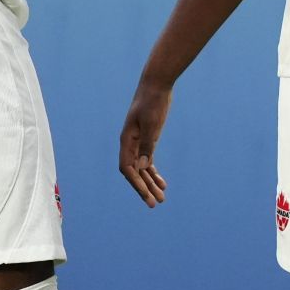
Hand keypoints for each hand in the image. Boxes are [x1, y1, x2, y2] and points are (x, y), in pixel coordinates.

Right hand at [118, 81, 171, 206]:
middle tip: (155, 204)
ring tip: (161, 198)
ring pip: (142, 169)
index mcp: (127, 141)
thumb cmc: (153, 102)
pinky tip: (162, 182)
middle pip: (134, 172)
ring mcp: (138, 142)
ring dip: (150, 183)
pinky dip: (154, 172)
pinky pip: (148, 161)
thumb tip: (142, 168)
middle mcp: (130, 144)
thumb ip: (147, 145)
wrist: (157, 84)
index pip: (127, 169)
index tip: (146, 195)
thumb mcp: (152, 124)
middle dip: (144, 189)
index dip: (135, 184)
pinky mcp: (147, 139)